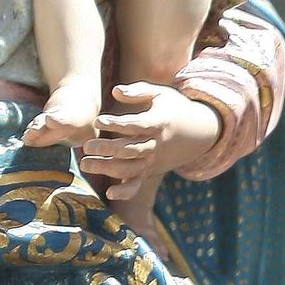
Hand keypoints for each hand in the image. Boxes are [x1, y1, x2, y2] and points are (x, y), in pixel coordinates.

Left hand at [79, 82, 220, 201]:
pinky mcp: (150, 170)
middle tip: (86, 146)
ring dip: (107, 168)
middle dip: (107, 149)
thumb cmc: (174, 108)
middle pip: (130, 150)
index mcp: (158, 123)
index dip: (117, 124)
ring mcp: (153, 160)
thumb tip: (115, 91)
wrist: (200, 132)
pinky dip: (125, 191)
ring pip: (130, 168)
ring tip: (84, 164)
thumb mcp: (160, 93)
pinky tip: (109, 194)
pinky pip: (138, 184)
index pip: (136, 125)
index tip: (98, 121)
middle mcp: (155, 144)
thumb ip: (137, 91)